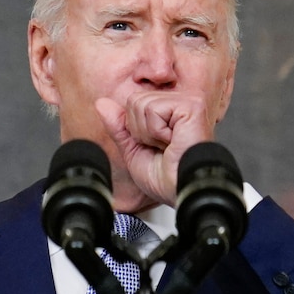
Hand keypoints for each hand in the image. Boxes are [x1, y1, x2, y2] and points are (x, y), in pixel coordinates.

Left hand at [95, 92, 215, 206]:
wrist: (181, 192)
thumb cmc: (166, 179)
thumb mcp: (133, 150)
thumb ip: (119, 126)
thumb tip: (101, 103)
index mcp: (169, 111)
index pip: (133, 103)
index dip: (135, 130)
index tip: (155, 147)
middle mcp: (180, 102)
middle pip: (134, 101)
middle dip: (140, 130)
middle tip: (162, 148)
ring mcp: (187, 101)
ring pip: (141, 104)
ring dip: (149, 133)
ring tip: (169, 145)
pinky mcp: (192, 105)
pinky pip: (153, 109)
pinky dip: (156, 132)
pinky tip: (173, 142)